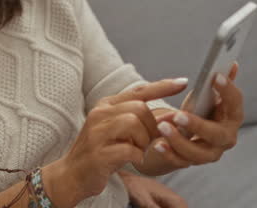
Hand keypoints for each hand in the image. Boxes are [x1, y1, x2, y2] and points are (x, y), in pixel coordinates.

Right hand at [41, 78, 188, 207]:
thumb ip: (141, 121)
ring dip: (143, 141)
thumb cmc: (101, 151)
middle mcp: (100, 114)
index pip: (139, 90)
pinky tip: (133, 159)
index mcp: (106, 105)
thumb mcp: (119, 130)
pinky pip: (129, 149)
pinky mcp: (99, 153)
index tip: (183, 82)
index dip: (162, 86)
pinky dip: (138, 156)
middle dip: (152, 127)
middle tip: (148, 141)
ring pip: (134, 124)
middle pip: (140, 108)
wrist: (72, 174)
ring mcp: (97, 133)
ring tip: (137, 150)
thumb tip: (173, 116)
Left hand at [149, 63, 242, 170]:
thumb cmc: (199, 107)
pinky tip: (158, 144)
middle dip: (197, 125)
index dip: (228, 90)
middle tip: (179, 115)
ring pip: (198, 152)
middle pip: (216, 134)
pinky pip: (181, 162)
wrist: (187, 131)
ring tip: (162, 127)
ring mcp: (210, 152)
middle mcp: (226, 137)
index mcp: (232, 116)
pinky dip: (169, 153)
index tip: (215, 76)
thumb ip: (219, 80)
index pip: (235, 103)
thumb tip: (232, 64)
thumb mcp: (207, 93)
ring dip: (179, 141)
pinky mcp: (192, 162)